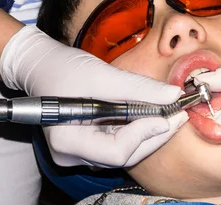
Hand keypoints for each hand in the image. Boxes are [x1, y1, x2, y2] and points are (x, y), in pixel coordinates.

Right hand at [0, 25, 187, 167]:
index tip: (169, 114)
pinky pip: (119, 143)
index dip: (146, 134)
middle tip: (179, 114)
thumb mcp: (103, 74)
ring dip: (148, 132)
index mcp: (67, 141)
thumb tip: (174, 96)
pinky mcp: (88, 145)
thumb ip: (139, 88)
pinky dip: (137, 129)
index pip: (117, 151)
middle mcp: (72, 154)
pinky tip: (151, 113)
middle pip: (125, 155)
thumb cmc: (63, 68)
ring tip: (168, 112)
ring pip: (125, 151)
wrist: (41, 65)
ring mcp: (79, 152)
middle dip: (154, 134)